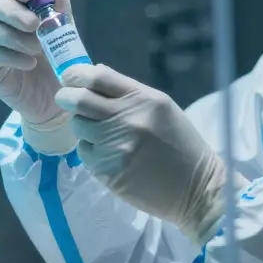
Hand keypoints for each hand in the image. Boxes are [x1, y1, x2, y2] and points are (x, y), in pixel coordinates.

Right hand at [0, 0, 75, 154]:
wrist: (54, 95)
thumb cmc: (56, 58)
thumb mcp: (64, 33)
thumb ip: (60, 12)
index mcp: (15, 5)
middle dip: (13, 11)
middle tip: (34, 24)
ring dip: (15, 37)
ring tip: (37, 49)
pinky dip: (12, 56)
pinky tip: (30, 63)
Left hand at [56, 65, 227, 244]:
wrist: (196, 188)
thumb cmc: (180, 145)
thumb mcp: (162, 108)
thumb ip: (129, 92)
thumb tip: (93, 75)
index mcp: (143, 99)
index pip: (97, 77)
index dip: (77, 75)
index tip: (70, 77)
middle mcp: (127, 119)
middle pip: (78, 99)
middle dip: (66, 96)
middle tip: (66, 98)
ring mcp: (115, 146)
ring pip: (78, 126)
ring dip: (82, 125)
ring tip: (97, 131)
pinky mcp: (107, 170)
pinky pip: (85, 152)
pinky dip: (90, 150)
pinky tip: (107, 153)